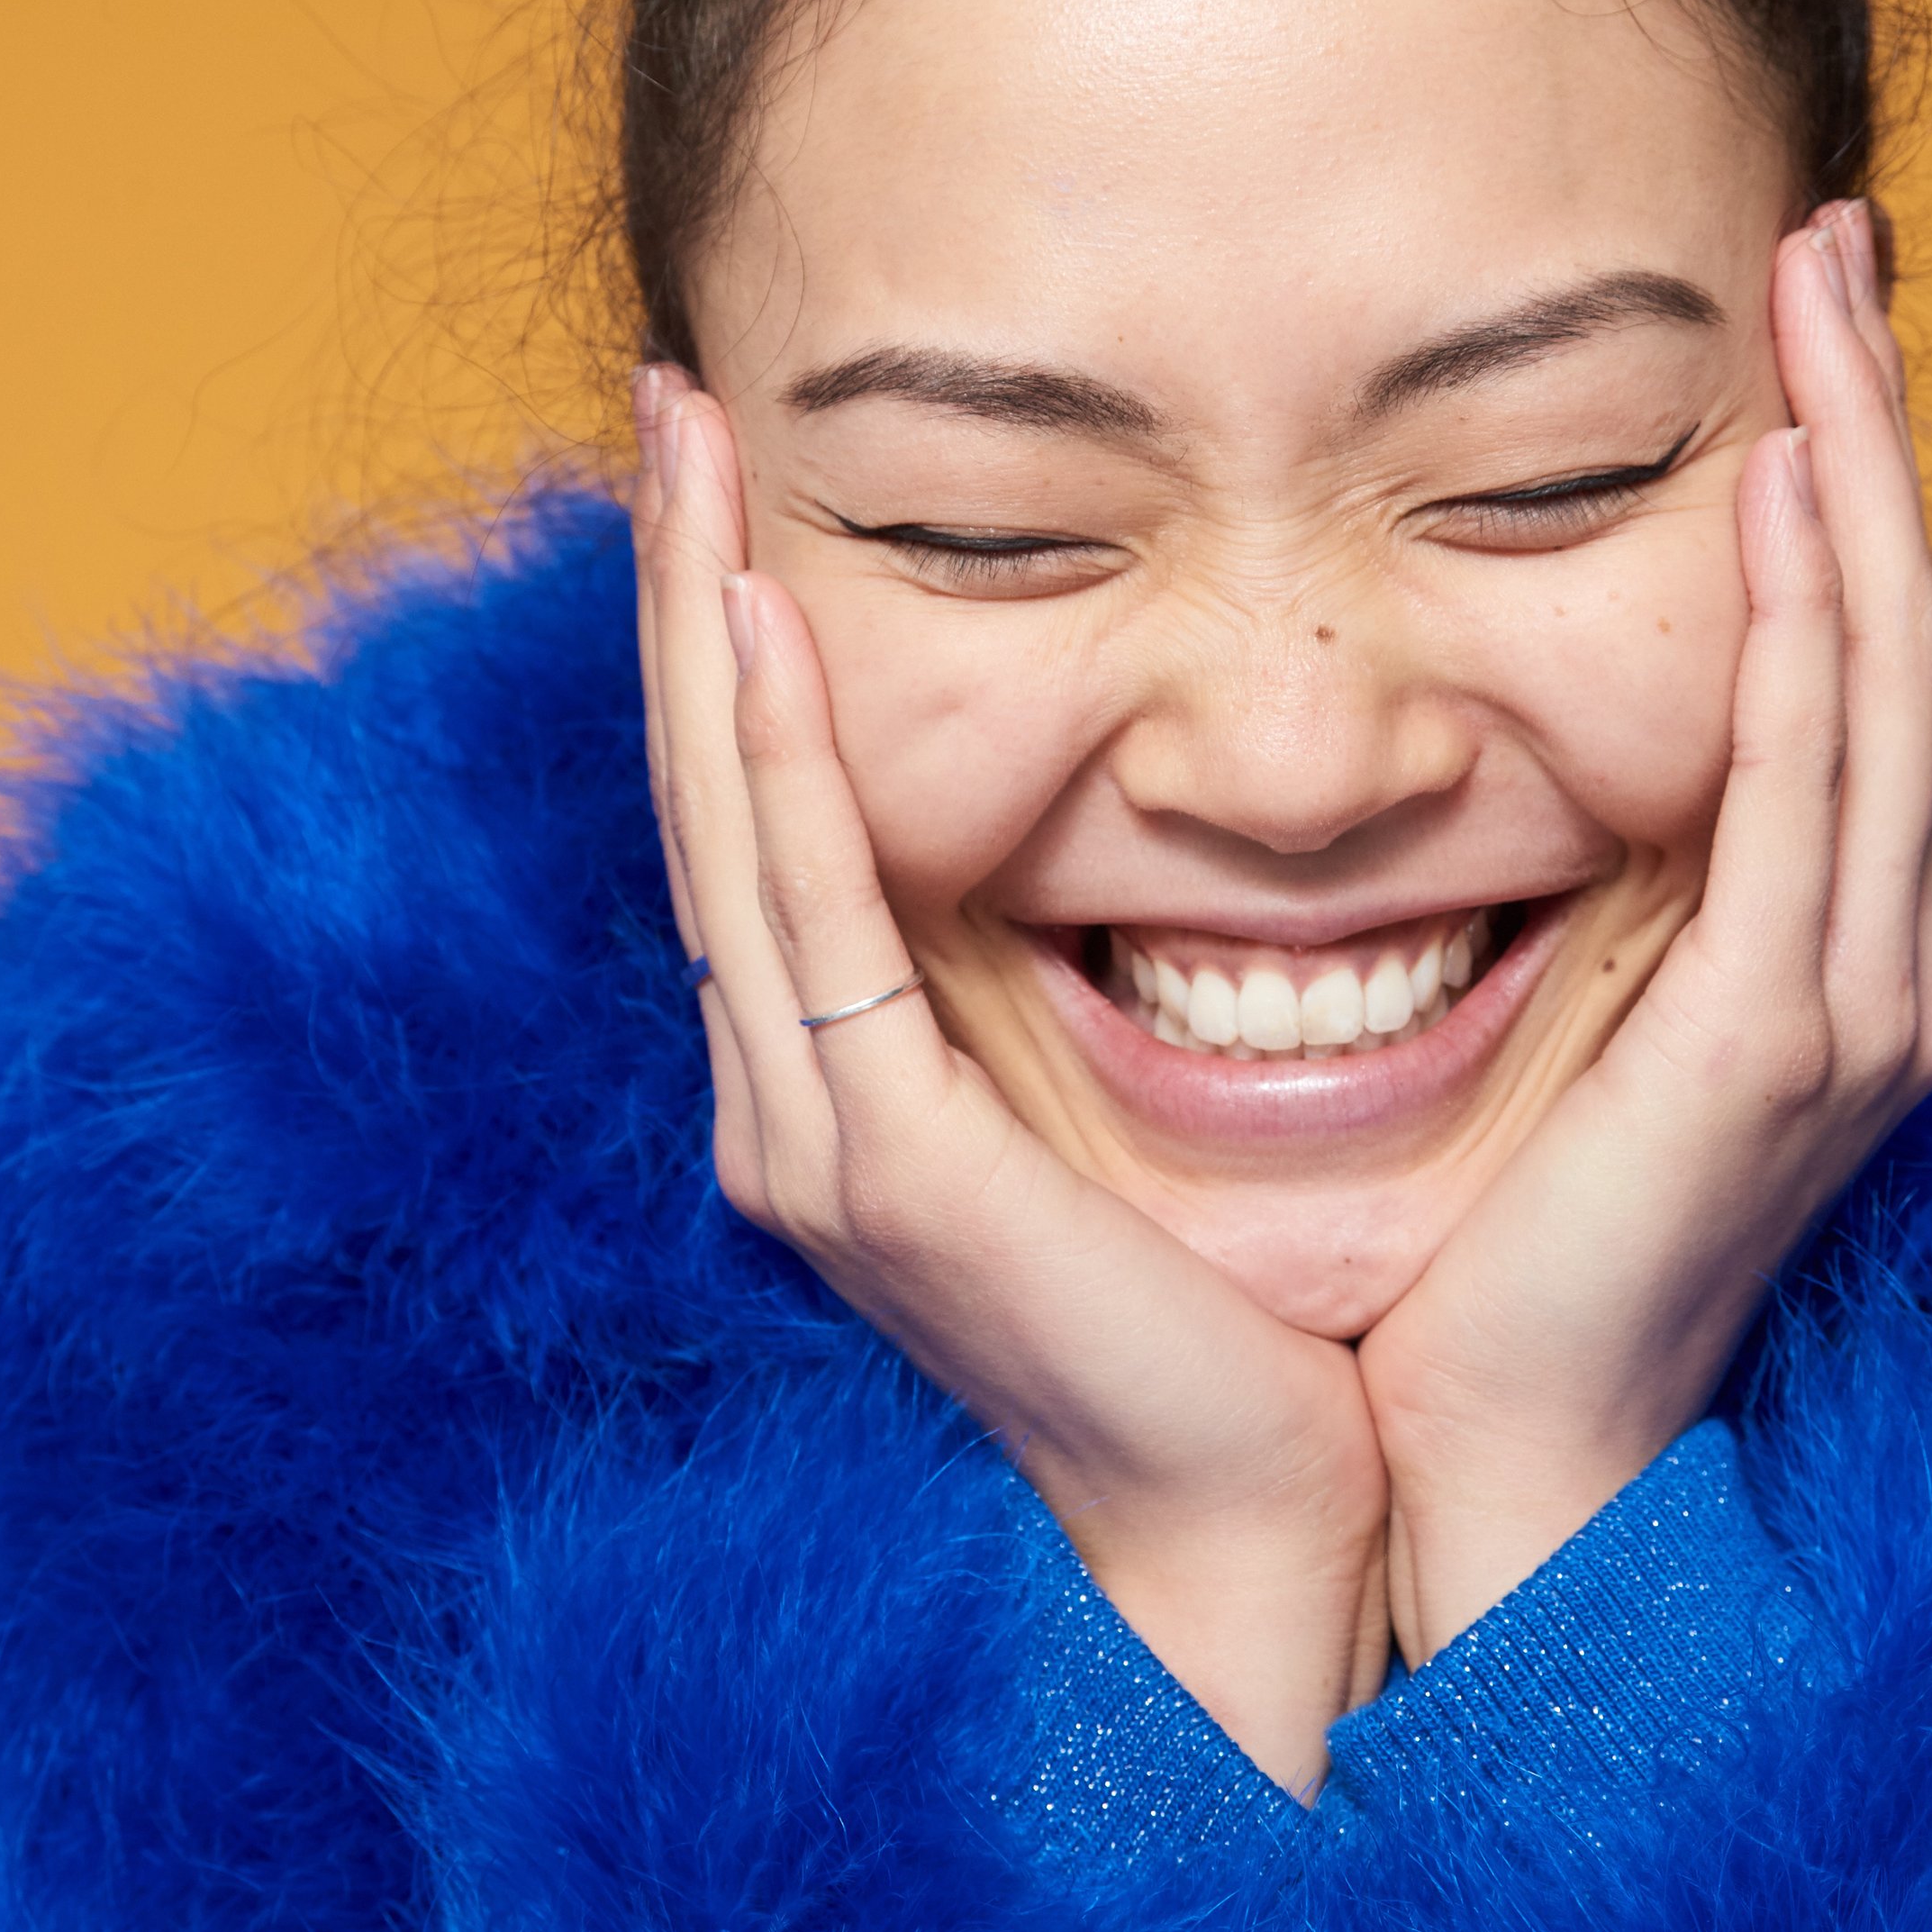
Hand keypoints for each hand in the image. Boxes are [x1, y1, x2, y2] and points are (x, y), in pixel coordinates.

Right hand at [631, 367, 1388, 1789]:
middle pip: (712, 800)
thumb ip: (1049, 992)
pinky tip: (770, 632)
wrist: (1250, 1528)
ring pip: (730, 835)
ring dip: (704, 635)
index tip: (742, 484)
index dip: (735, 650)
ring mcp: (815, 1139)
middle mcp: (793, 1105)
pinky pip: (812, 926)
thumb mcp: (1105, 1119)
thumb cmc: (1219, 1328)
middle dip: (687, 595)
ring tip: (694, 457)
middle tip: (680, 402)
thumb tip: (1086, 839)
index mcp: (843, 1090)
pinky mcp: (881, 1168)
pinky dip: (782, 771)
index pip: (767, 824)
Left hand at [1361, 201, 1931, 1669]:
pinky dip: (1814, 627)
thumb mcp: (1560, 1050)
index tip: (1782, 352)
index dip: (1830, 509)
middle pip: (1886, 649)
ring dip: (1858, 477)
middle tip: (1831, 252)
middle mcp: (1865, 968)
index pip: (1835, 691)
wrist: (1498, 1468)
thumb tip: (1503, 769)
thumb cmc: (1490, 1272)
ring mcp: (1844, 1002)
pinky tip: (1791, 483)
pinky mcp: (1778, 1037)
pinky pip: (1811, 786)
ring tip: (1825, 299)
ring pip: (1878, 683)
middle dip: (1866, 439)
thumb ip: (1584, 912)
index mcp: (1808, 968)